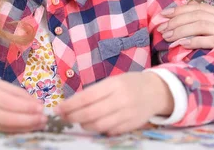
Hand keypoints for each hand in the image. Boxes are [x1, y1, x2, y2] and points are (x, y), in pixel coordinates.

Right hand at [0, 75, 45, 132]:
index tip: (42, 108)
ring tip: (38, 125)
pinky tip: (25, 129)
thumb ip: (16, 93)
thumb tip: (36, 103)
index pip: (10, 102)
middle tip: (44, 120)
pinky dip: (14, 132)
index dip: (27, 107)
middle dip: (28, 120)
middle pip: (8, 118)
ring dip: (24, 128)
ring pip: (4, 128)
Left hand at [55, 72, 172, 135]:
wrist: (156, 91)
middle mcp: (120, 100)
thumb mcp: (113, 81)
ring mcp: (127, 114)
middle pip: (90, 114)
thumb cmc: (130, 84)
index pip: (87, 97)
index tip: (58, 109)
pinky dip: (99, 130)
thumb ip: (95, 92)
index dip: (70, 105)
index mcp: (114, 85)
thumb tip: (72, 104)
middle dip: (73, 117)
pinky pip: (110, 132)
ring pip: (99, 126)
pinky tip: (95, 125)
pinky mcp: (131, 125)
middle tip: (63, 117)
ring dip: (84, 125)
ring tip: (79, 121)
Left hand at [158, 1, 213, 55]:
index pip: (201, 8)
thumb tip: (176, 12)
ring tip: (168, 37)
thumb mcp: (212, 37)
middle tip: (162, 29)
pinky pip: (212, 39)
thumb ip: (201, 24)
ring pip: (203, 25)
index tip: (163, 15)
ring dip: (182, 30)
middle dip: (177, 21)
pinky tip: (182, 44)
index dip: (180, 9)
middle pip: (200, 15)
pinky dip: (195, 41)